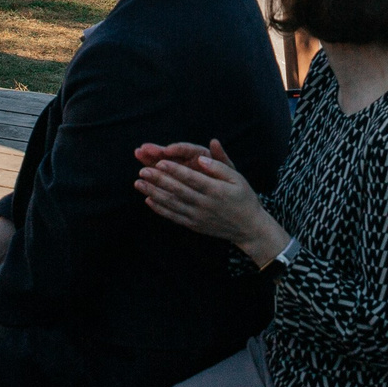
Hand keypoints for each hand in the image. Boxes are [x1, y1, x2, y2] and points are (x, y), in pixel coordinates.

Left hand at [134, 136, 281, 257]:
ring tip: (138, 183)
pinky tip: (148, 200)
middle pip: (177, 191)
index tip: (160, 161)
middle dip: (158, 180)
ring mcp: (197, 216)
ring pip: (172, 204)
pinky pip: (174, 216)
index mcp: (216, 190)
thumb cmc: (244, 198)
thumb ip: (219, 166)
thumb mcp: (238, 178)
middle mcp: (205, 204)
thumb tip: (200, 157)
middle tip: (142, 170)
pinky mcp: (194, 224)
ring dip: (154, 193)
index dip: (175, 170)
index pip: (191, 178)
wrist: (249, 228)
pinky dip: (160, 209)